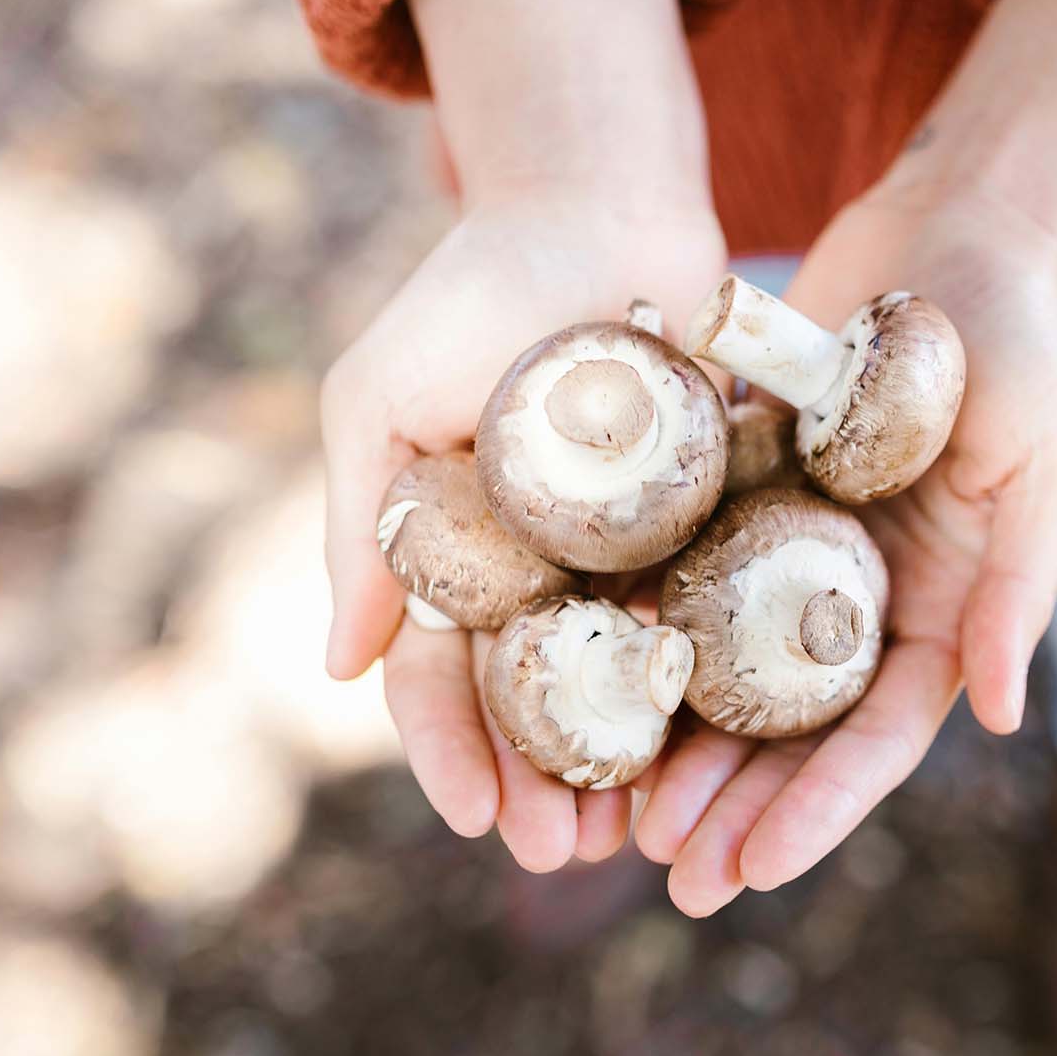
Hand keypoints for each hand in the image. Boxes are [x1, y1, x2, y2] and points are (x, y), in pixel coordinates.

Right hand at [321, 197, 726, 868]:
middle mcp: (538, 567)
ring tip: (643, 832)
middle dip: (547, 781)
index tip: (479, 818)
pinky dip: (707, 681)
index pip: (443, 677)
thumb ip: (361, 530)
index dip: (452, 751)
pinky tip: (720, 744)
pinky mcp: (703, 516)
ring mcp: (623, 549)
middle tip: (569, 853)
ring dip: (627, 760)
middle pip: (539, 701)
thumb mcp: (380, 402)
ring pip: (622, 679)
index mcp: (455, 554)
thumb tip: (335, 670)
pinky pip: (706, 612)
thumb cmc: (469, 293)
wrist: (597, 202)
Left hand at [635, 191, 1056, 914]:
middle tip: (670, 877)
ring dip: (679, 748)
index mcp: (947, 611)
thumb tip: (999, 717)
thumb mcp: (1046, 463)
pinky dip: (641, 635)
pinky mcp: (741, 497)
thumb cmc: (1021, 344)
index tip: (754, 870)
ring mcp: (797, 552)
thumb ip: (1018, 587)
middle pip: (792, 730)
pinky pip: (683, 579)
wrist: (952, 231)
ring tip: (617, 820)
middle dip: (735, 808)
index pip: (880, 736)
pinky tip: (581, 682)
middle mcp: (865, 599)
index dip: (819, 808)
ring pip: (726, 673)